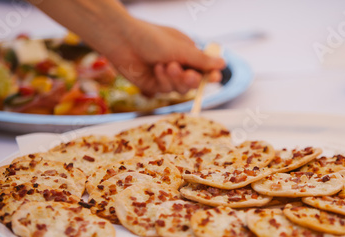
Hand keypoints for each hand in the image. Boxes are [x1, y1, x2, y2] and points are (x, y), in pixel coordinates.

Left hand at [103, 19, 225, 95]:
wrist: (122, 40)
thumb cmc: (151, 38)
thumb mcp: (180, 49)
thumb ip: (201, 60)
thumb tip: (223, 64)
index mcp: (187, 52)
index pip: (204, 68)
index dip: (209, 75)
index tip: (214, 78)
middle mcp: (178, 65)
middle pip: (194, 82)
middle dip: (191, 79)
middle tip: (189, 75)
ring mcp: (166, 76)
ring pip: (181, 89)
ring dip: (176, 79)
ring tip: (167, 66)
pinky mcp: (154, 85)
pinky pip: (165, 89)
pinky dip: (162, 79)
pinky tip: (156, 68)